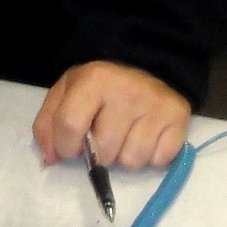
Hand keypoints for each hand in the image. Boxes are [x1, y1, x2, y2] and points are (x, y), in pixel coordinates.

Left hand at [32, 61, 191, 170]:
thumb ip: (48, 125)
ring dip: (124, 157)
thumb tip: (51, 158)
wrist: (146, 66)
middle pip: (104, 150)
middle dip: (97, 154)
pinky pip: (158, 161)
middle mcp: (127, 90)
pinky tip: (146, 137)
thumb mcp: (64, 94)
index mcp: (93, 80)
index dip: (65, 146)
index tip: (69, 149)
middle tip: (101, 138)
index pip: (70, 124)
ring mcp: (155, 104)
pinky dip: (150, 157)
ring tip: (124, 136)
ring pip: (132, 161)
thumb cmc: (98, 88)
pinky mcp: (179, 118)